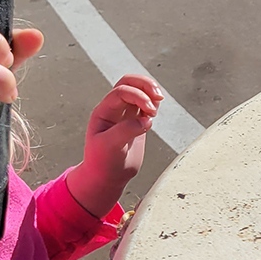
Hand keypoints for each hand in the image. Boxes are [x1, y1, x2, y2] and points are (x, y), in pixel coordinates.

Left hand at [65, 75, 163, 217]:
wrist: (107, 177)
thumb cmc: (102, 163)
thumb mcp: (109, 147)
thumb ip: (127, 130)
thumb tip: (146, 120)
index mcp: (103, 111)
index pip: (121, 91)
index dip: (138, 96)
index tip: (150, 113)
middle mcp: (114, 109)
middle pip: (130, 82)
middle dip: (146, 85)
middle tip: (158, 97)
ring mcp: (126, 114)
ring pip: (140, 90)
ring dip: (151, 93)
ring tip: (155, 109)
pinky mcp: (137, 122)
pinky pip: (147, 104)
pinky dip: (154, 103)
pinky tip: (154, 114)